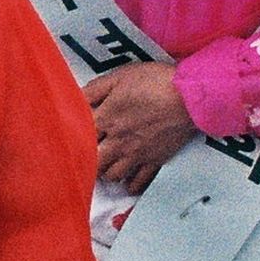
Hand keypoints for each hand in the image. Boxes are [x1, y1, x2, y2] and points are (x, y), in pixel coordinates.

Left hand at [84, 61, 199, 194]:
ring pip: (112, 175)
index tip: (70, 141)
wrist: (189, 96)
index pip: (79, 137)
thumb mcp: (120, 76)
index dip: (73, 139)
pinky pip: (138, 182)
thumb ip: (95, 89)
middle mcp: (118, 141)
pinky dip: (130, 184)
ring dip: (106, 172)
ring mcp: (136, 154)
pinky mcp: (155, 161)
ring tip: (105, 166)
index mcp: (106, 118)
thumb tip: (75, 100)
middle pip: (94, 162)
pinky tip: (127, 179)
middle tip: (88, 156)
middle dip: (88, 161)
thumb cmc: (155, 81)